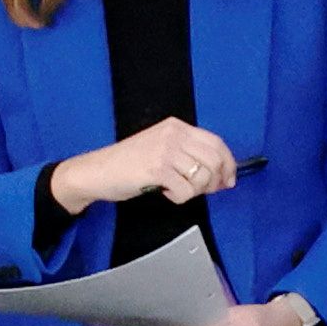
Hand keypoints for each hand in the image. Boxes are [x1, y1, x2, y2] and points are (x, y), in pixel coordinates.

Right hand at [46, 113, 235, 212]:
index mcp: (177, 127)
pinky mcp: (157, 169)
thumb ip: (188, 154)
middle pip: (214, 160)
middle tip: (206, 191)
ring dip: (195, 190)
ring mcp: (165, 151)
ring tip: (178, 190)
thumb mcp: (161, 147)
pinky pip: (186, 190)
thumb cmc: (129, 163)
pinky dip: (179, 197)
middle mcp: (174, 134)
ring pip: (202, 176)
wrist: (98, 171)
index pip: (216, 143)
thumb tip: (219, 174)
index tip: (228, 180)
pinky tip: (165, 192)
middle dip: (215, 181)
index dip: (228, 164)